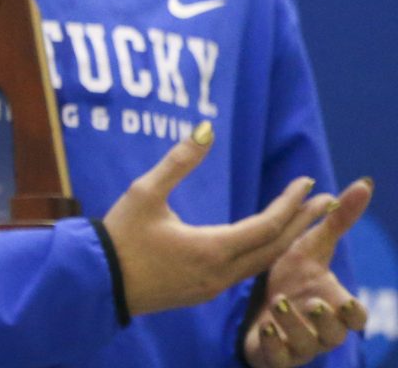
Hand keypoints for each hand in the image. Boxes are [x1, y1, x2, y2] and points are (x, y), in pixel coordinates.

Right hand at [102, 122, 332, 316]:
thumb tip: (205, 129)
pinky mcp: (204, 292)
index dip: (290, 203)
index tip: (306, 182)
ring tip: (301, 220)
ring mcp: (214, 287)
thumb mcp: (144, 192)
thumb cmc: (120, 235)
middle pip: (274, 247)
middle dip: (301, 222)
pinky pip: (247, 272)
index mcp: (211, 248)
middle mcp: (221, 273)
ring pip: (263, 263)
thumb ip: (178, 161)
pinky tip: (266, 242)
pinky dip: (265, 253)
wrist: (98, 282)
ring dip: (286, 239)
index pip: (266, 226)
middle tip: (324, 200)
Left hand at [244, 177, 373, 367]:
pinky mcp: (274, 357)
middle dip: (326, 319)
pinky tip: (264, 330)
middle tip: (312, 301)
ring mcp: (298, 346)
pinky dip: (272, 345)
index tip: (347, 299)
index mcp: (334, 305)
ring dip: (294, 325)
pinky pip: (276, 357)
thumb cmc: (293, 279)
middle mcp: (322, 330)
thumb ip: (337, 220)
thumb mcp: (311, 248)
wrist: (261, 313)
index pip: (356, 316)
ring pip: (304, 345)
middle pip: (334, 334)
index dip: (354, 311)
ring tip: (279, 303)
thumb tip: (364, 183)